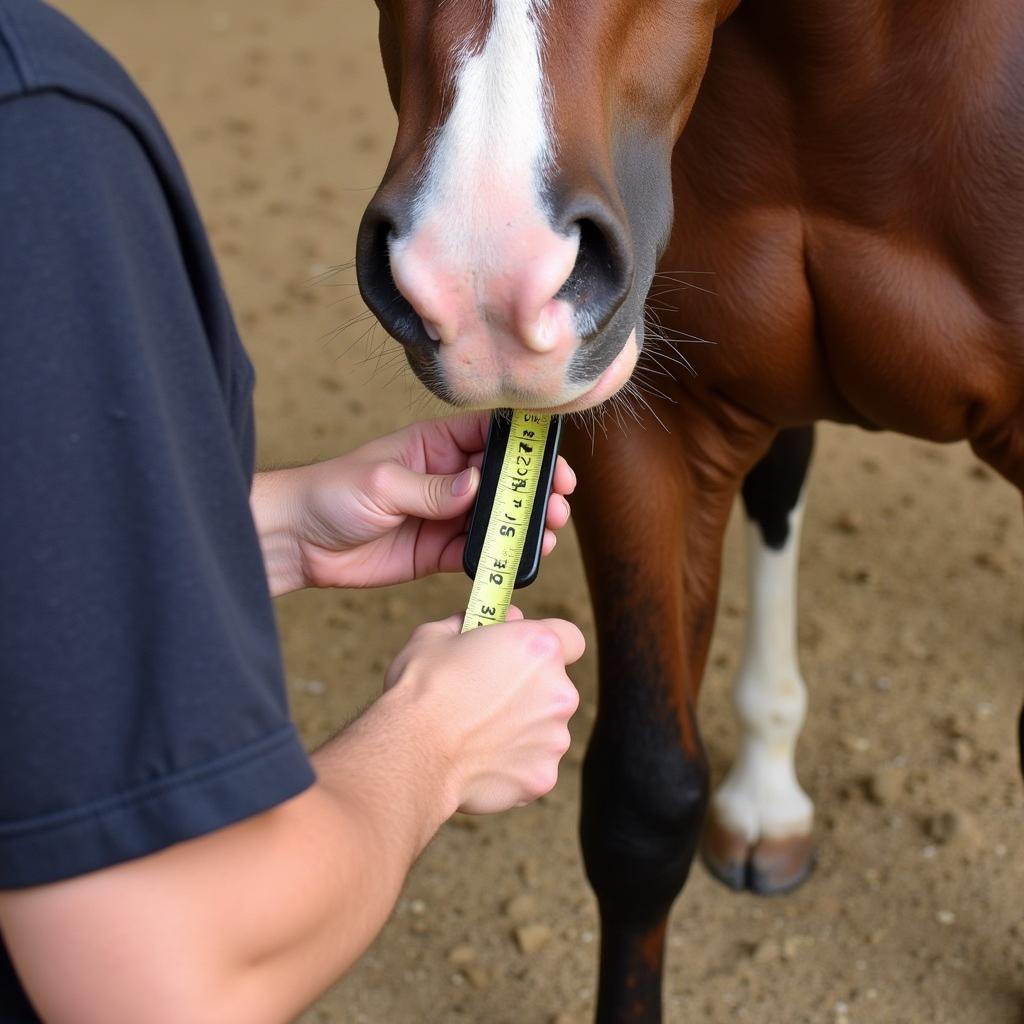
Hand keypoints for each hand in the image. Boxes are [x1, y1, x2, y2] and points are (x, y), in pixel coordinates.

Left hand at [256, 414, 574, 593]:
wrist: (298, 542)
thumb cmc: (331, 494)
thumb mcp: (382, 484)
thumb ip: (432, 488)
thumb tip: (475, 487)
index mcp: (434, 445)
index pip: (490, 435)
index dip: (525, 445)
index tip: (551, 459)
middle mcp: (446, 478)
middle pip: (503, 479)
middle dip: (534, 489)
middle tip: (559, 502)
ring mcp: (444, 516)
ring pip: (497, 517)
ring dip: (525, 524)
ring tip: (549, 532)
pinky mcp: (437, 552)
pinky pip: (477, 552)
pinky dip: (500, 556)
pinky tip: (520, 558)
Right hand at [382, 610, 583, 814]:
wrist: (410, 752)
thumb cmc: (421, 688)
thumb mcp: (439, 634)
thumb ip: (478, 621)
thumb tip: (501, 619)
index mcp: (538, 647)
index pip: (570, 638)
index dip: (546, 644)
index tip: (524, 653)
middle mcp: (559, 691)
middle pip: (555, 687)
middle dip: (528, 690)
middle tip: (487, 698)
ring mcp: (555, 737)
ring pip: (545, 728)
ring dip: (521, 728)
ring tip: (477, 733)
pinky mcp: (543, 776)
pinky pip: (532, 765)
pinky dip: (513, 764)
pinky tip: (479, 761)